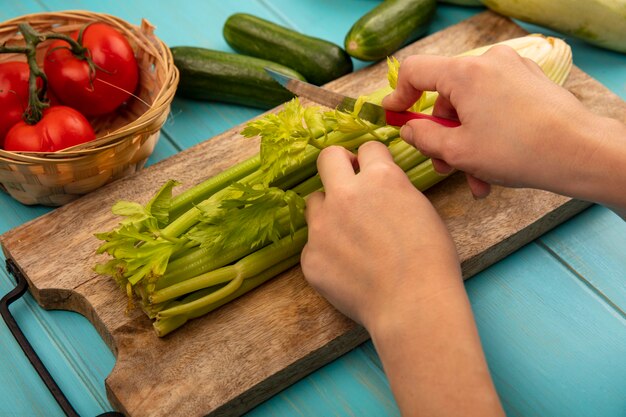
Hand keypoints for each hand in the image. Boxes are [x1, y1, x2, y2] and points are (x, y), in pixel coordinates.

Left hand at [301, 141, 503, 416]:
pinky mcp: (309, 256)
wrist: (413, 306)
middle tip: (347, 183)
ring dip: (329, 211)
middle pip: (327, 157)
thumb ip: (394, 191)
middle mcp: (345, 195)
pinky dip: (327, 251)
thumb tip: (379, 187)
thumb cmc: (431, 262)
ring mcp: (322, 226)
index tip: (371, 170)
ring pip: (315, 202)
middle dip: (338, 164)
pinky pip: (314, 243)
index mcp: (380, 179)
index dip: (372, 160)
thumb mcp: (422, 211)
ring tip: (351, 237)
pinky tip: (348, 269)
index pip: (367, 148)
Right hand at [383, 45, 625, 206]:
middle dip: (443, 135)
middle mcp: (488, 63)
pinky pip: (494, 105)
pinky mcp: (529, 82)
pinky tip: (493, 166)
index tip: (393, 116)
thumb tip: (408, 129)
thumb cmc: (518, 151)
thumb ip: (423, 138)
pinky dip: (487, 132)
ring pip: (471, 107)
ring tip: (477, 178)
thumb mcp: (458, 152)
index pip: (415, 71)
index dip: (398, 95)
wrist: (580, 152)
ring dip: (467, 142)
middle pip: (446, 96)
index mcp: (464, 73)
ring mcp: (512, 70)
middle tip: (445, 165)